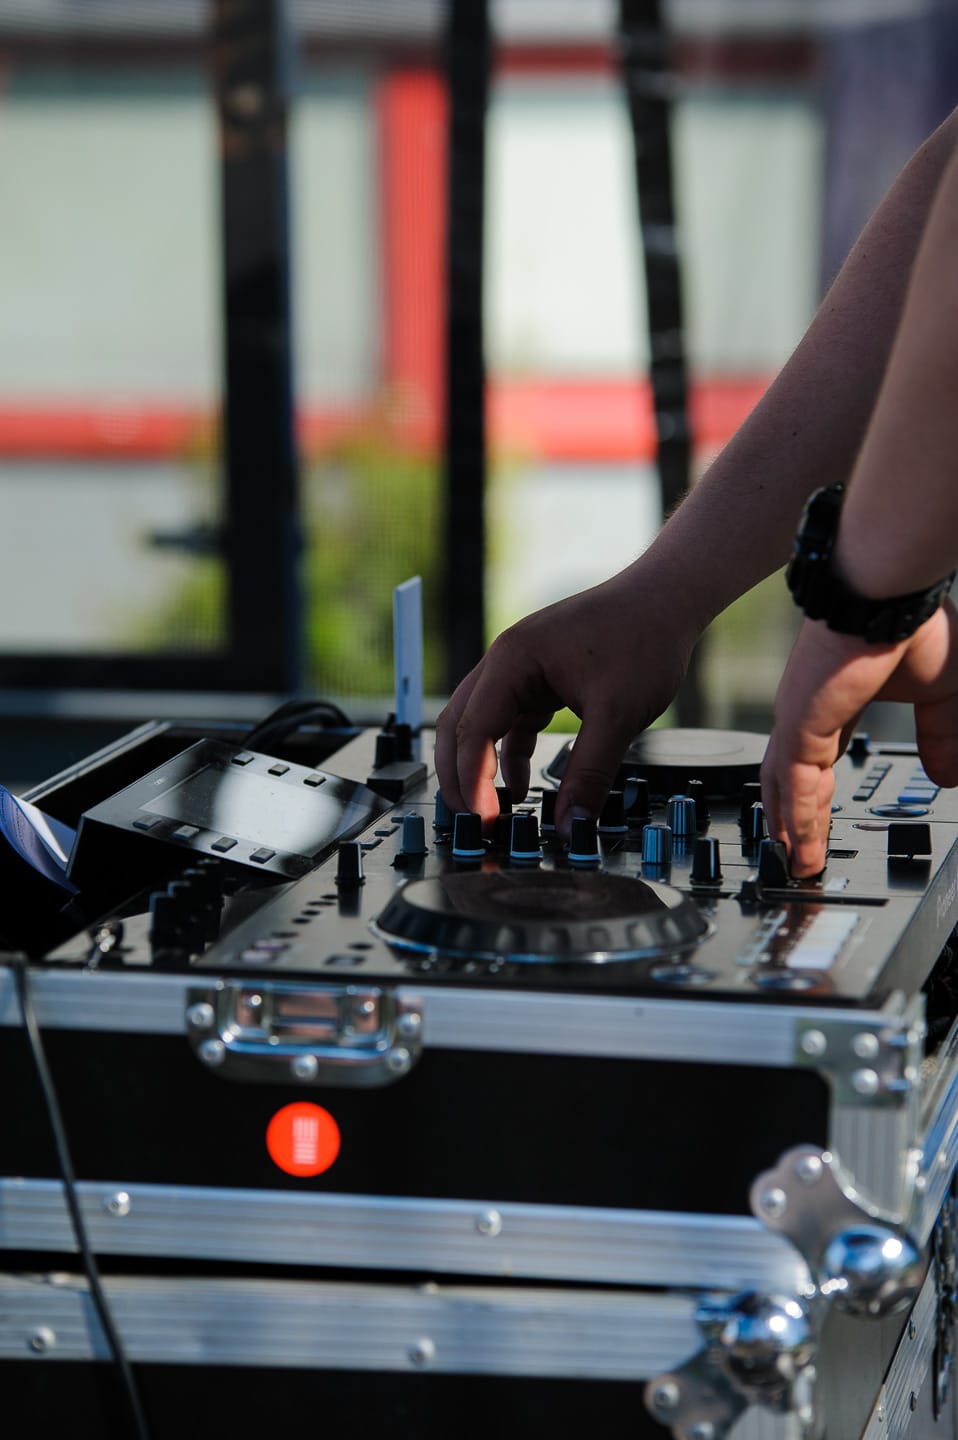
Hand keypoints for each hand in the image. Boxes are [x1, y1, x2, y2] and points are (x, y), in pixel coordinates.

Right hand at [435, 569, 697, 833]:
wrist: (668, 598)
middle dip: (461, 776)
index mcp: (512, 660)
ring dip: (481, 767)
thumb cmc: (643, 639)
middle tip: (473, 823)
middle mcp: (506, 661)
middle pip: (460, 725)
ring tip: (491, 812)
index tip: (483, 820)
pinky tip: (521, 786)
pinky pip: (511, 722)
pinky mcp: (540, 678)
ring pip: (480, 725)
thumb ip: (590, 774)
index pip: (472, 729)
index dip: (471, 780)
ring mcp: (521, 669)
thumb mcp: (617, 716)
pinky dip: (510, 755)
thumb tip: (573, 826)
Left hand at [762, 601, 957, 876]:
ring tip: (797, 864)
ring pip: (786, 787)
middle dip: (794, 820)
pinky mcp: (800, 725)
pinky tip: (800, 847)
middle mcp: (809, 713)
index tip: (819, 822)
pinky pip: (796, 785)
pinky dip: (798, 819)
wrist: (890, 595)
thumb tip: (948, 777)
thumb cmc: (912, 626)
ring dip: (792, 829)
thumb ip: (942, 737)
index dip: (817, 794)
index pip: (818, 758)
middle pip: (792, 779)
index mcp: (835, 703)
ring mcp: (799, 719)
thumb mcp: (941, 695)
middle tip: (797, 855)